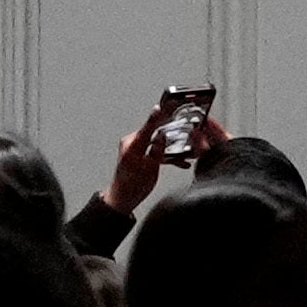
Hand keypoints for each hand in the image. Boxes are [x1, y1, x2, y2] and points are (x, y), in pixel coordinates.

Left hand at [110, 91, 200, 213]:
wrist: (122, 199)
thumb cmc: (131, 187)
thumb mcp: (150, 170)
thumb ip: (157, 151)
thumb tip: (163, 137)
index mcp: (132, 145)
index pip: (146, 127)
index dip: (155, 117)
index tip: (161, 107)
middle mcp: (131, 144)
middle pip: (154, 133)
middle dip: (171, 134)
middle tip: (183, 130)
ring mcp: (135, 149)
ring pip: (157, 143)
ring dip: (171, 149)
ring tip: (185, 153)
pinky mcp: (138, 154)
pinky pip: (154, 150)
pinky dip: (165, 155)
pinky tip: (179, 161)